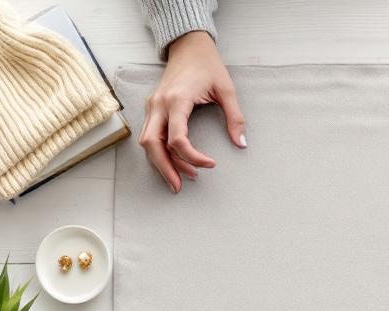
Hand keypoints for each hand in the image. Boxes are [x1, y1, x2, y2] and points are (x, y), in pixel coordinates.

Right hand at [139, 31, 245, 192]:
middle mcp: (159, 104)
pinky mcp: (152, 107)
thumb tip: (241, 143)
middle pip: (153, 144)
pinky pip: (149, 135)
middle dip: (165, 168)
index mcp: (177, 100)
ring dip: (160, 163)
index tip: (211, 164)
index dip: (193, 157)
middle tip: (180, 187)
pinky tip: (171, 163)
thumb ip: (235, 117)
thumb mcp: (227, 89)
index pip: (177, 139)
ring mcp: (152, 106)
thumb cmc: (208, 65)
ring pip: (147, 142)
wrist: (188, 46)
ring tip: (178, 180)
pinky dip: (158, 152)